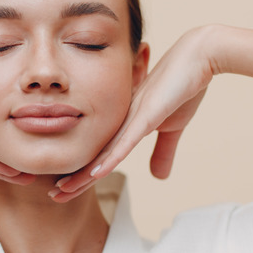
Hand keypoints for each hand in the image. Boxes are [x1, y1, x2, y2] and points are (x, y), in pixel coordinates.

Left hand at [49, 26, 215, 201]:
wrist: (198, 57)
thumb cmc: (183, 87)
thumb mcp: (173, 128)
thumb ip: (162, 151)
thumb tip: (158, 177)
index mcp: (125, 124)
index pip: (101, 154)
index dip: (84, 173)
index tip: (66, 189)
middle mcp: (121, 121)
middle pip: (94, 155)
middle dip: (74, 177)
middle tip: (54, 195)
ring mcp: (131, 117)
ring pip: (103, 152)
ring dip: (83, 174)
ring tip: (63, 190)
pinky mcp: (146, 115)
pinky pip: (125, 142)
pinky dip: (110, 159)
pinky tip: (94, 174)